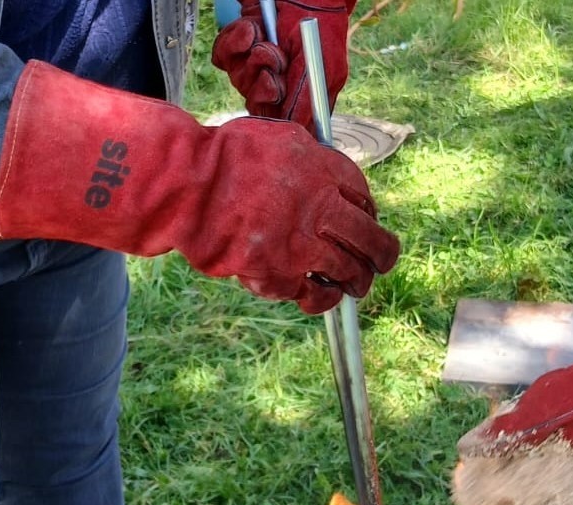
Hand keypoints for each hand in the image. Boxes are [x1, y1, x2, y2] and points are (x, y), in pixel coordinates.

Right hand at [0, 62, 398, 313]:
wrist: (188, 187)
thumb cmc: (222, 156)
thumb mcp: (277, 138)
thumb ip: (308, 156)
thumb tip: (325, 172)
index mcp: (325, 171)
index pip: (364, 197)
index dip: (369, 212)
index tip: (366, 219)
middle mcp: (322, 210)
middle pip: (372, 239)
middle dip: (383, 254)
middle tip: (384, 262)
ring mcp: (303, 246)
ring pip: (350, 272)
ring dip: (357, 281)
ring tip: (355, 286)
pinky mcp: (280, 275)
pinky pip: (314, 295)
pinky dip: (320, 298)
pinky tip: (318, 296)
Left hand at [211, 0, 352, 132]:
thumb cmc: (318, 20)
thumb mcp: (321, 64)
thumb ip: (306, 99)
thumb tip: (297, 129)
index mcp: (302, 93)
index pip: (282, 121)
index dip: (276, 116)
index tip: (279, 98)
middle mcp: (277, 81)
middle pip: (256, 104)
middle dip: (263, 83)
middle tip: (276, 60)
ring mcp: (255, 64)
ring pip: (240, 79)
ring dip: (252, 56)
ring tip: (265, 38)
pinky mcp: (238, 46)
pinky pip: (224, 55)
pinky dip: (235, 39)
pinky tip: (252, 26)